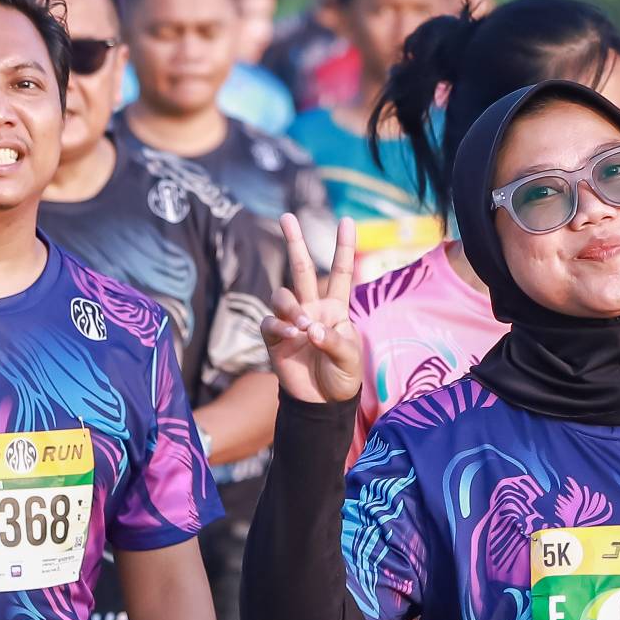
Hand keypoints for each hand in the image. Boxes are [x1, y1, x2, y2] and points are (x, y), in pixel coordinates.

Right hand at [263, 213, 362, 404]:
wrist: (321, 403)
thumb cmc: (342, 378)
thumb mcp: (349, 360)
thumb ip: (334, 342)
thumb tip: (311, 328)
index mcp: (336, 308)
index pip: (341, 273)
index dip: (344, 247)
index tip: (347, 220)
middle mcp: (312, 309)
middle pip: (301, 269)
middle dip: (295, 242)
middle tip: (287, 216)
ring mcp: (291, 322)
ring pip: (282, 295)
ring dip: (290, 306)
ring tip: (302, 326)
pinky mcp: (274, 338)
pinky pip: (270, 322)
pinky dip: (279, 326)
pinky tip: (292, 337)